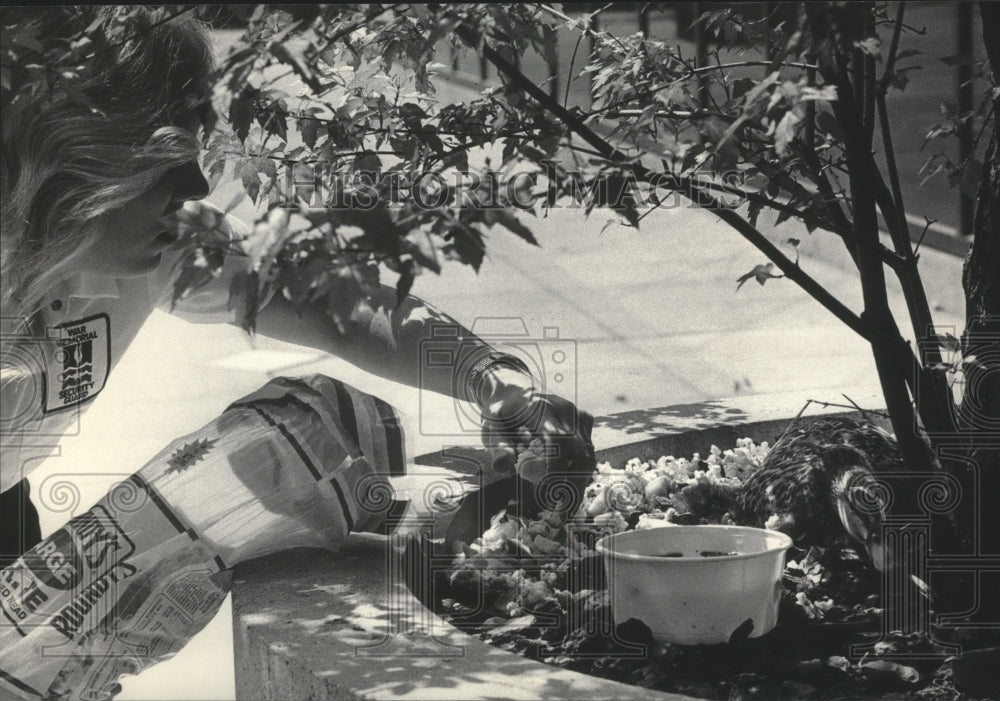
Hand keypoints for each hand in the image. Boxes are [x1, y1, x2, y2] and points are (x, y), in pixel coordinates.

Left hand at [478, 366, 594, 512]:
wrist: (514, 387)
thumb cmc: (501, 411)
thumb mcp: (491, 427)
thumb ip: (498, 446)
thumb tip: (501, 467)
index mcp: (541, 408)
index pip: (558, 440)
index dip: (556, 468)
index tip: (546, 493)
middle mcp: (565, 409)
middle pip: (580, 451)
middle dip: (573, 485)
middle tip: (562, 512)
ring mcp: (577, 414)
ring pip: (589, 453)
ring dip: (579, 481)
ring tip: (566, 505)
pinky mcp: (584, 419)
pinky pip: (588, 448)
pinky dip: (581, 469)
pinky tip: (567, 484)